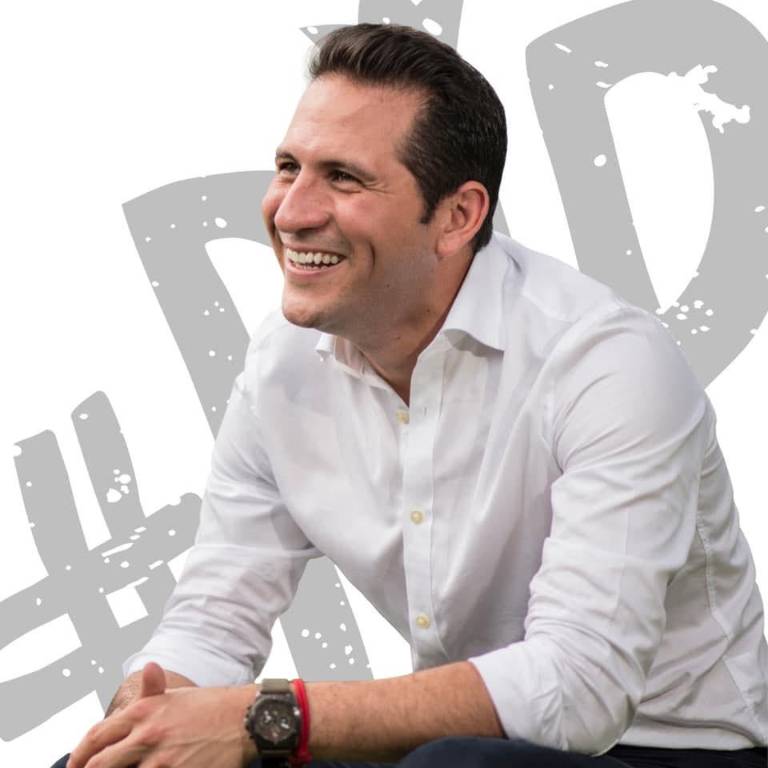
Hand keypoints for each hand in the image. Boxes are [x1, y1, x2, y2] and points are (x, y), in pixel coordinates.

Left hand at [66, 666, 254, 767]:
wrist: (245, 718)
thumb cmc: (213, 707)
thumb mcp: (179, 695)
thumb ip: (154, 690)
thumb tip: (150, 668)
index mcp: (144, 711)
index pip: (96, 736)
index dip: (79, 755)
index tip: (75, 765)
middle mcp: (147, 734)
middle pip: (99, 765)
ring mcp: (160, 760)